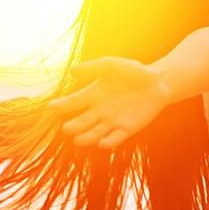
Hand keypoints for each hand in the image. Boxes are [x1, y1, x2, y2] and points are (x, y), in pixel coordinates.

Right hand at [48, 56, 170, 148]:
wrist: (157, 82)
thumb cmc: (133, 72)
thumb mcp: (112, 66)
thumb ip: (93, 68)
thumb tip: (71, 71)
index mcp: (93, 95)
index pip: (74, 102)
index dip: (63, 104)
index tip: (52, 107)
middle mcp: (100, 111)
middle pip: (83, 121)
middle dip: (74, 125)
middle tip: (66, 128)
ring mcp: (113, 121)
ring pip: (96, 132)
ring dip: (88, 137)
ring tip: (78, 140)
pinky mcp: (127, 128)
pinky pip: (116, 136)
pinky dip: (109, 141)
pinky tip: (102, 143)